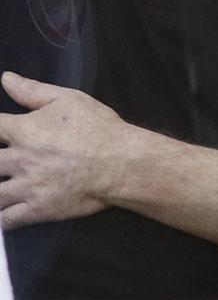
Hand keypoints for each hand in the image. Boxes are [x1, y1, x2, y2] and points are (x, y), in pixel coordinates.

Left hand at [0, 73, 139, 227]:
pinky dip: (1, 220)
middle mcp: (19, 159)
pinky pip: (6, 220)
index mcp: (23, 131)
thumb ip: (33, 91)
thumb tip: (6, 79)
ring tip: (3, 185)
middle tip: (2, 163)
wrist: (123, 163)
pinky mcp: (38, 209)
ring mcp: (26, 187)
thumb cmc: (99, 129)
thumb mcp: (69, 100)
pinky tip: (2, 215)